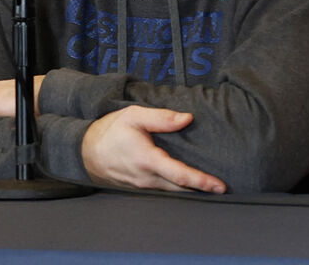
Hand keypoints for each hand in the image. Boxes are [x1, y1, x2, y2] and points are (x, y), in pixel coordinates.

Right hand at [80, 105, 225, 192]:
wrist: (86, 151)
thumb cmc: (110, 131)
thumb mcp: (134, 116)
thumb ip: (161, 118)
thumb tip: (187, 119)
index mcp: (147, 159)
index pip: (180, 174)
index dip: (201, 181)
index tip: (220, 186)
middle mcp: (147, 178)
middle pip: (181, 189)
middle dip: (202, 190)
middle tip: (222, 188)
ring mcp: (143, 186)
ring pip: (173, 192)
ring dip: (191, 190)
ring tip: (209, 187)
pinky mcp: (140, 189)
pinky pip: (164, 192)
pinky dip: (177, 189)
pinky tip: (186, 184)